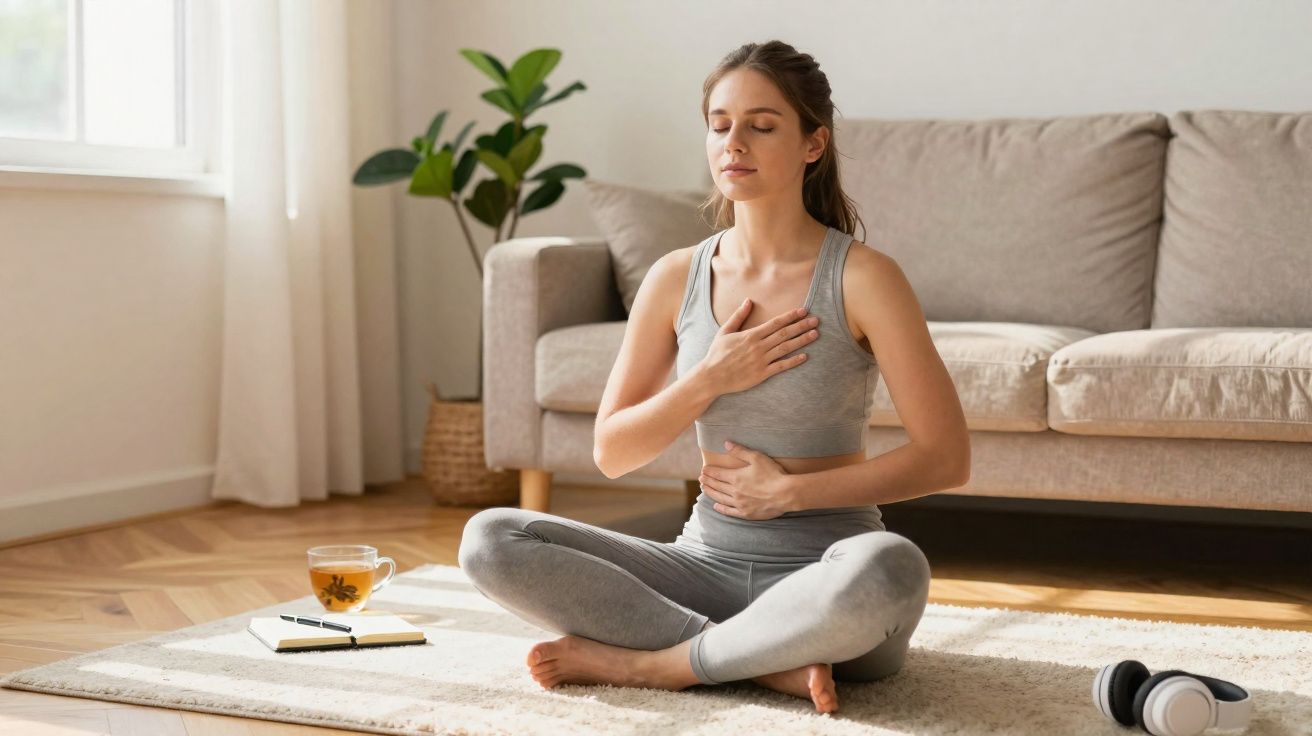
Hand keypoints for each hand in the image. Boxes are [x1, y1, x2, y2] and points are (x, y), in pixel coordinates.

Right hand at [698, 299, 819, 395]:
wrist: (712, 376)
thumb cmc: (717, 353)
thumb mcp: (725, 331)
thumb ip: (738, 316)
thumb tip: (748, 300)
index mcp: (751, 335)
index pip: (776, 323)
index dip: (791, 316)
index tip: (803, 311)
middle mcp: (759, 346)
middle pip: (785, 333)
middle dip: (802, 326)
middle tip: (816, 321)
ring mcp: (761, 360)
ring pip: (786, 348)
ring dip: (802, 340)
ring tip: (815, 334)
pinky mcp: (762, 374)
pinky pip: (781, 366)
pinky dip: (793, 361)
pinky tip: (804, 356)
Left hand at [698, 440, 794, 519]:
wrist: (785, 494)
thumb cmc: (773, 474)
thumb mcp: (757, 458)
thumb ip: (740, 451)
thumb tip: (726, 443)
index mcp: (736, 477)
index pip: (717, 474)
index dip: (709, 472)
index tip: (703, 470)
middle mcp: (734, 491)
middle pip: (717, 486)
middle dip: (707, 481)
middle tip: (701, 479)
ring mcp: (739, 503)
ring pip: (720, 498)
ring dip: (711, 493)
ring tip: (704, 489)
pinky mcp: (746, 513)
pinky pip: (729, 512)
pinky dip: (721, 509)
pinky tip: (716, 506)